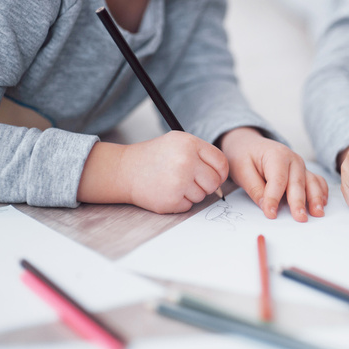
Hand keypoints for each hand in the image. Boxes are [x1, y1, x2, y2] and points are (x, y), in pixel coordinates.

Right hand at [78, 131, 227, 213]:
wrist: (125, 170)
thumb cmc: (155, 157)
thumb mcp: (178, 142)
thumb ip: (202, 154)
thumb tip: (223, 175)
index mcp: (190, 144)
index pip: (221, 163)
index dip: (220, 173)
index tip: (215, 176)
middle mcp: (186, 161)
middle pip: (214, 182)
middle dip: (206, 185)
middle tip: (190, 180)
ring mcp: (178, 181)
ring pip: (202, 196)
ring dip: (191, 193)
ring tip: (173, 183)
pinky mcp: (171, 199)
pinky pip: (189, 206)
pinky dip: (180, 202)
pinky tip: (166, 191)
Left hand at [219, 127, 327, 221]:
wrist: (249, 145)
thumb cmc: (245, 156)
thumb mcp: (241, 170)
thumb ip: (254, 188)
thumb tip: (266, 206)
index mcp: (276, 155)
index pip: (277, 180)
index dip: (274, 198)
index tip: (271, 214)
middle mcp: (292, 159)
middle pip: (297, 183)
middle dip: (299, 202)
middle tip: (300, 218)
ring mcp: (301, 166)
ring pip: (311, 182)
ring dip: (315, 198)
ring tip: (317, 214)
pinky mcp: (304, 173)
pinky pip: (317, 181)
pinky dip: (321, 192)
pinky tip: (322, 204)